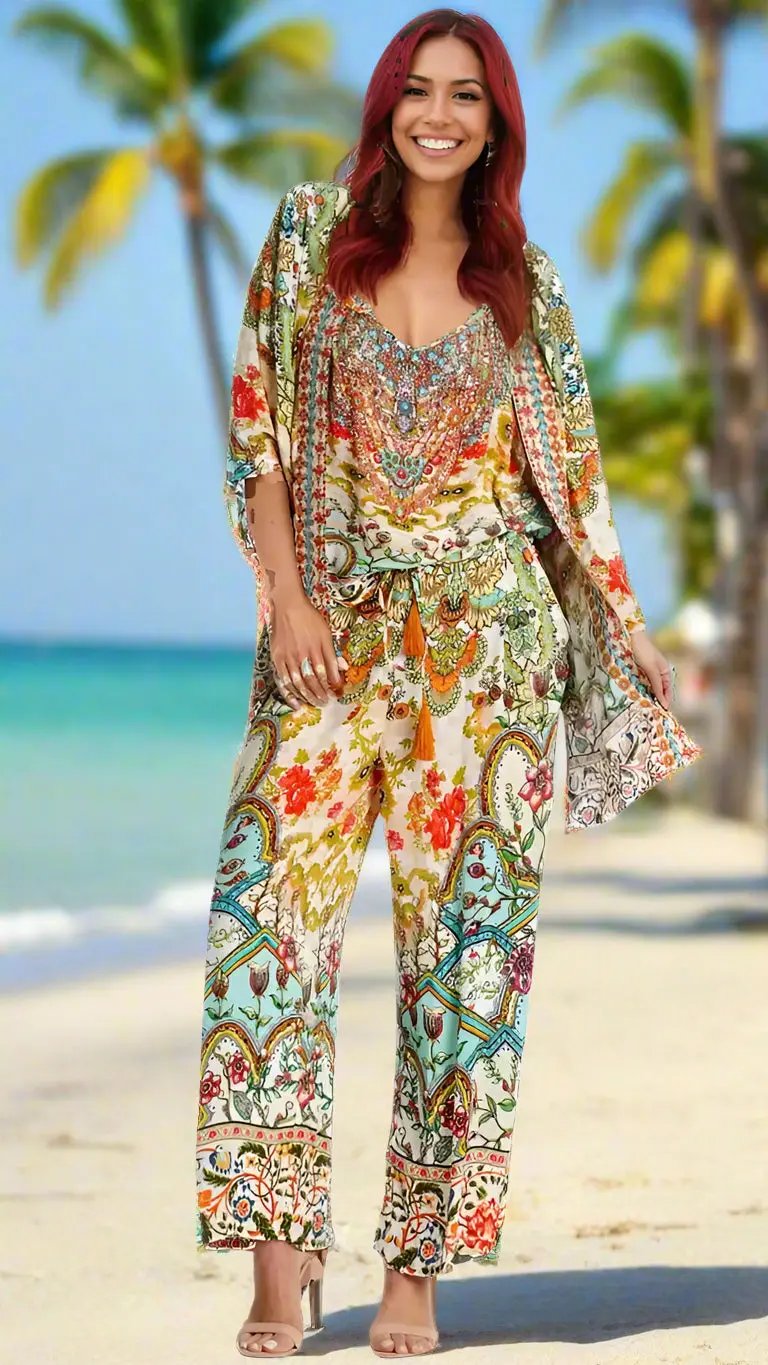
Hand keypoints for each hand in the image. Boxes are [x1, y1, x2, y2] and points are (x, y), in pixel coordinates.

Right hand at [268, 584, 347, 708]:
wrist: (288, 605)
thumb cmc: (309, 618)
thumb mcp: (326, 632)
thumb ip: (333, 653)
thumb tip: (344, 669)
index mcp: (317, 646)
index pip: (326, 671)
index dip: (332, 685)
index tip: (337, 693)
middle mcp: (302, 653)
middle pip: (312, 680)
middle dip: (321, 694)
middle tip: (326, 702)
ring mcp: (288, 656)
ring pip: (298, 683)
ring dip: (308, 696)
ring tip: (315, 703)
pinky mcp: (277, 658)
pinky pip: (283, 680)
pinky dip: (290, 694)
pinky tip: (297, 703)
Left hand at [628, 629, 672, 709]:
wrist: (630, 636)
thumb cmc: (643, 650)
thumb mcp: (651, 669)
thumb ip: (657, 685)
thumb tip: (663, 702)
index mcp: (665, 671)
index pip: (667, 690)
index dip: (665, 700)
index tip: (662, 711)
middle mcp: (657, 672)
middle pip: (658, 690)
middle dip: (656, 699)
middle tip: (652, 711)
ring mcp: (647, 671)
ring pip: (649, 688)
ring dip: (647, 696)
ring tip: (644, 706)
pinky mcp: (638, 670)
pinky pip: (641, 683)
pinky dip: (640, 690)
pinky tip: (637, 696)